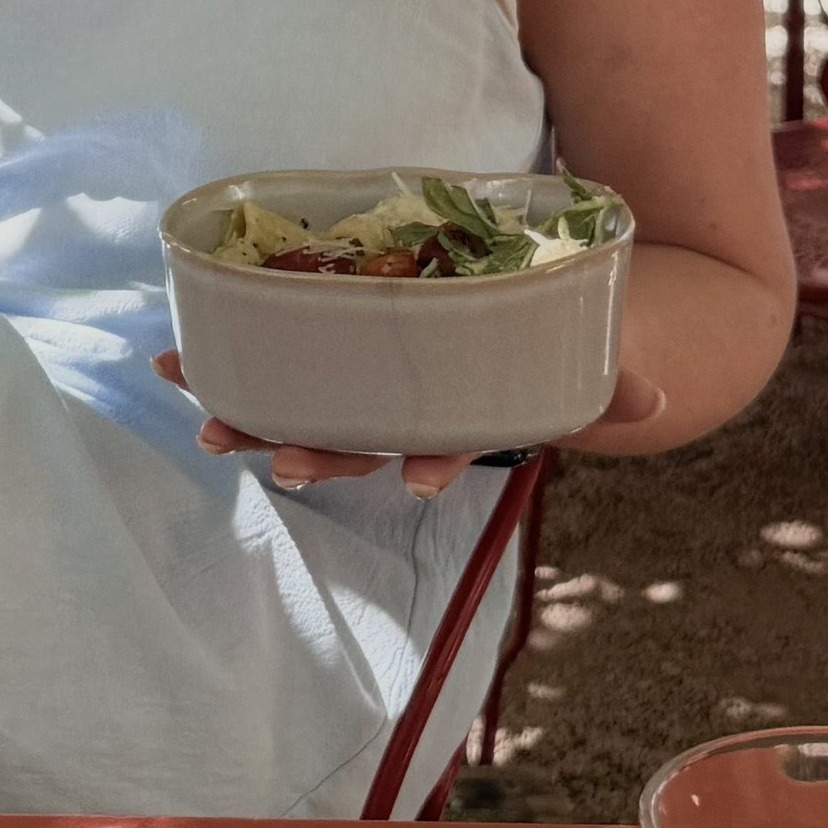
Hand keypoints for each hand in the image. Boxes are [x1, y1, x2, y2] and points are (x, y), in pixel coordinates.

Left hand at [153, 349, 664, 494]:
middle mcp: (393, 424)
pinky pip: (266, 366)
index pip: (440, 448)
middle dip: (304, 451)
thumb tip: (656, 398)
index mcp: (451, 425)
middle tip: (264, 455)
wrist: (497, 351)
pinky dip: (221, 363)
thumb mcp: (575, 370)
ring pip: (294, 417)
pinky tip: (171, 359)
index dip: (429, 462)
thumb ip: (609, 386)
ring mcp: (352, 399)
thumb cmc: (531, 361)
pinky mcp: (320, 360)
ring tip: (198, 414)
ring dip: (243, 417)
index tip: (416, 477)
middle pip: (348, 447)